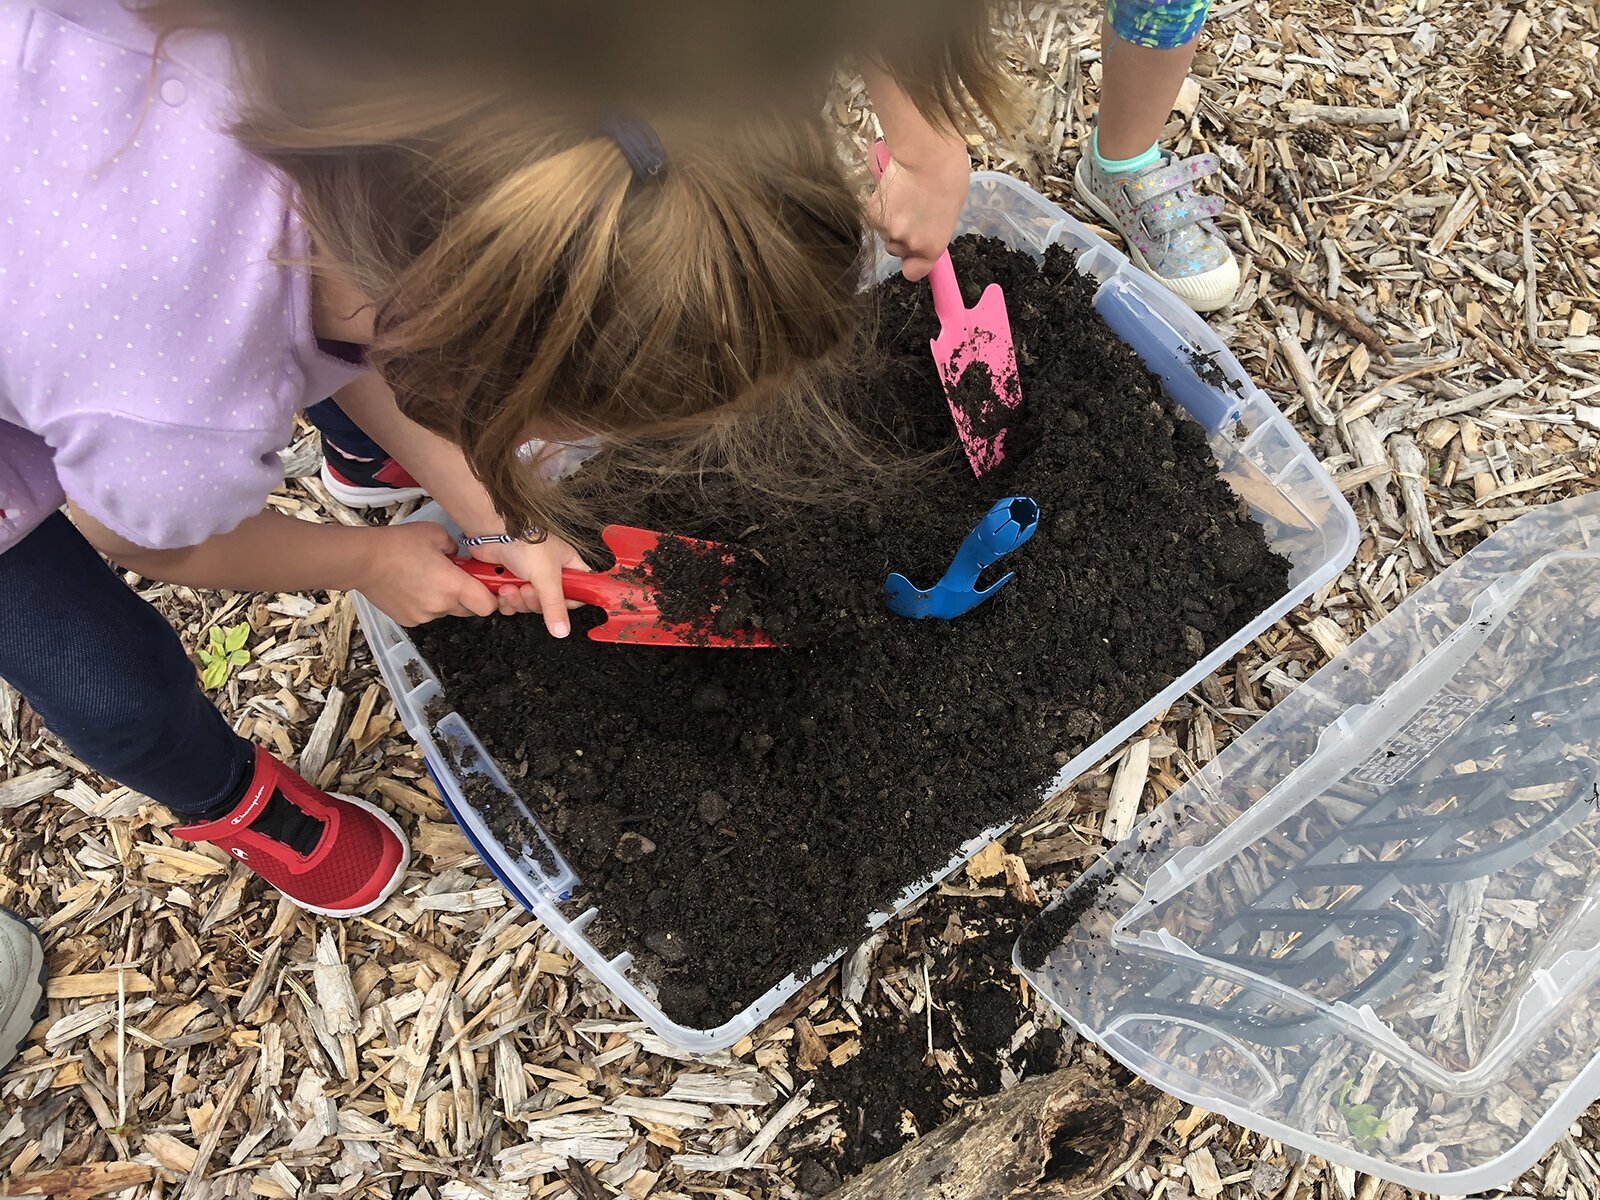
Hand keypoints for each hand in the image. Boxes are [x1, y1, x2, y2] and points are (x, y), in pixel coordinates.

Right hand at [356, 522, 499, 626]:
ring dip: (444, 599)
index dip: (491, 597)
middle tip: (454, 576)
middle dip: (467, 596)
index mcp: (453, 586)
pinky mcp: (408, 620)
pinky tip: (412, 586)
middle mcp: (440, 606)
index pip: (488, 606)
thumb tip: (459, 556)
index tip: (487, 586)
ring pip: (446, 611)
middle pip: (469, 610)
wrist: (363, 560)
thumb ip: (457, 547)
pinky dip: (425, 603)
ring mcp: (423, 616)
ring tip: (426, 577)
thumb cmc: (398, 544)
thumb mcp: (436, 534)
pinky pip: (426, 614)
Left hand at [467, 534, 589, 637]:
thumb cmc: (526, 540)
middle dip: (534, 602)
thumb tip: (562, 630)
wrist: (492, 531)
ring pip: (527, 605)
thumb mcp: (547, 576)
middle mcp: (549, 573)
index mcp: (568, 566)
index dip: (568, 604)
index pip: (577, 595)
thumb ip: (555, 607)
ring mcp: (528, 577)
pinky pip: (511, 603)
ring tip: (510, 586)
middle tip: (527, 590)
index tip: (558, 605)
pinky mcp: (509, 580)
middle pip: (548, 605)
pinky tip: (501, 587)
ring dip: (517, 600)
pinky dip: (505, 599)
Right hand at [870, 132, 970, 280]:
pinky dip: (881, 208)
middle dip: (902, 235)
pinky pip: (875, 218)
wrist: (926, 154)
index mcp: (930, 247)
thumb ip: (935, 233)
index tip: (916, 251)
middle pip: (896, 249)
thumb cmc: (949, 177)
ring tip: (903, 197)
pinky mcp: (872, 212)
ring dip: (891, 221)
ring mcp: (887, 229)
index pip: (913, 272)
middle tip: (912, 211)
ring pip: (885, 233)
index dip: (914, 261)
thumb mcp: (950, 213)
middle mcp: (906, 244)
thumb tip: (925, 235)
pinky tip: (892, 191)